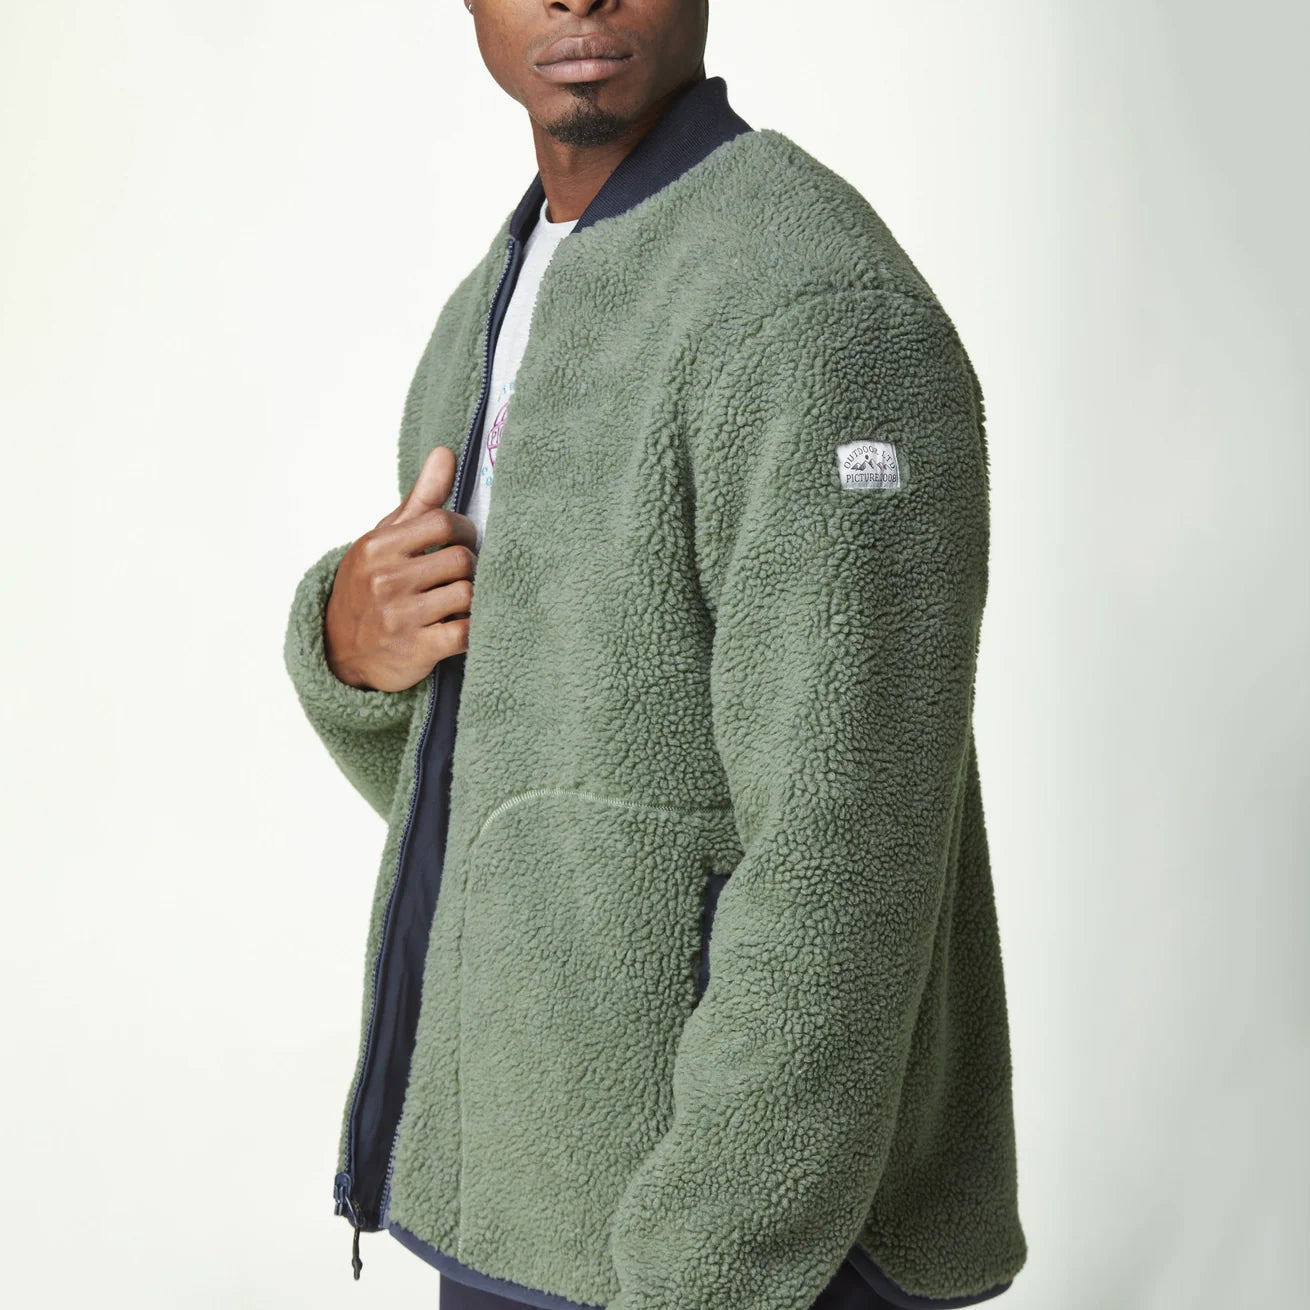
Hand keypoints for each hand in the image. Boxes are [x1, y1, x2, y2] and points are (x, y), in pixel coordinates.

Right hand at [324, 445, 478, 691]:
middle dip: (468, 568)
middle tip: (458, 576)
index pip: (442, 522)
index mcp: (378, 547)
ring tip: (455, 602)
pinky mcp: (416, 650)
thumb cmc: (370, 587)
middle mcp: (385, 580)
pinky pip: (465, 632)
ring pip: (468, 595)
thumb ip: (420, 500)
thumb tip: (445, 452)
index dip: (463, 531)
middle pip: (461, 560)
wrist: (340, 650)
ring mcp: (399, 617)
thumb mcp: (385, 540)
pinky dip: (472, 629)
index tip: (460, 542)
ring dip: (470, 600)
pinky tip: (459, 626)